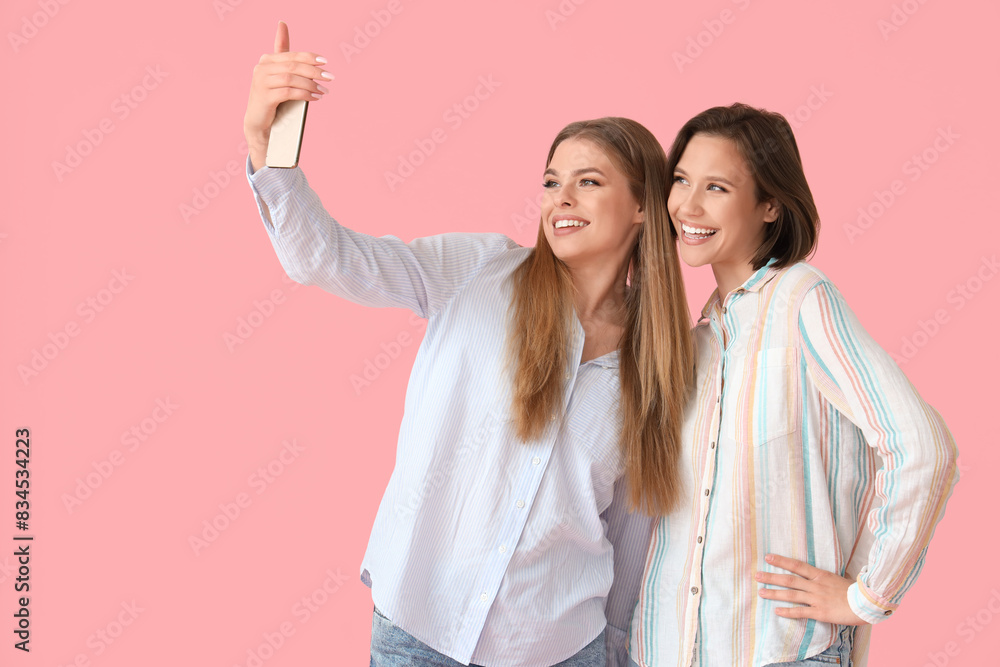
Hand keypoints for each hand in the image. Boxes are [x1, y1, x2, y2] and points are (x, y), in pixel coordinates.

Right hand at [244, 21, 330, 170]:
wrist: (261, 134)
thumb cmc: (275, 108)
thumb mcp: (285, 85)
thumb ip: (288, 62)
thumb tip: (287, 32)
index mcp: (266, 63)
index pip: (291, 54)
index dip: (309, 56)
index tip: (325, 62)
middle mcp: (261, 70)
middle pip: (293, 65)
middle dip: (314, 70)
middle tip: (330, 78)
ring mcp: (260, 84)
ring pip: (292, 78)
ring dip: (312, 83)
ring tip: (324, 90)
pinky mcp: (264, 99)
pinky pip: (288, 91)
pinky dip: (304, 93)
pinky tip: (316, 97)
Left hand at [755, 553, 868, 624]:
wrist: (866, 604)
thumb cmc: (854, 591)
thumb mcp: (838, 578)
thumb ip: (825, 577)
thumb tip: (819, 575)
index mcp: (820, 575)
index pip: (797, 565)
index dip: (781, 561)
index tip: (768, 557)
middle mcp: (815, 585)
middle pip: (789, 580)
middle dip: (771, 577)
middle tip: (757, 576)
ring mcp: (817, 599)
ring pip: (791, 595)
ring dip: (775, 593)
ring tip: (761, 592)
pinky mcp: (820, 612)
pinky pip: (801, 612)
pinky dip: (788, 612)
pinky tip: (777, 611)